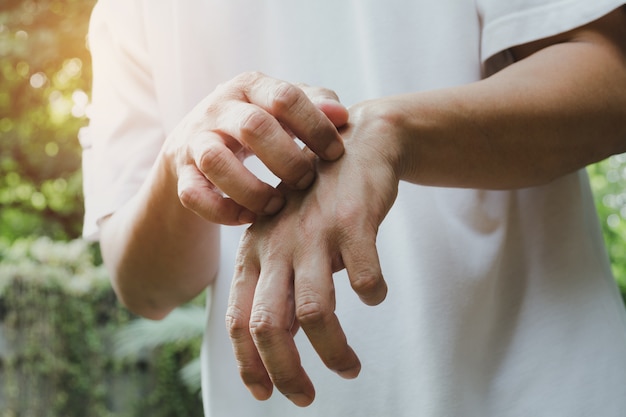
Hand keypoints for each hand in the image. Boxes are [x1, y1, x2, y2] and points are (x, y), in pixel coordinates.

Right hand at [162, 72, 347, 224]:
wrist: (198, 141)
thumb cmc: (260, 124)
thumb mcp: (284, 107)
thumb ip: (315, 104)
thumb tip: (342, 116)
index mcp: (250, 87)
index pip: (284, 97)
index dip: (315, 126)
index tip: (335, 153)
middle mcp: (219, 108)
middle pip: (253, 127)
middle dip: (287, 160)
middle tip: (306, 181)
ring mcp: (196, 140)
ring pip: (217, 161)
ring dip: (253, 190)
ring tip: (277, 205)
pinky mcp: (182, 173)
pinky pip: (194, 194)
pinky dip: (222, 211)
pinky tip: (249, 218)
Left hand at [226, 102, 400, 405]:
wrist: (355, 144)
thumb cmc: (318, 203)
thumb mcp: (286, 240)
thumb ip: (279, 285)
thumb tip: (283, 342)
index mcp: (256, 251)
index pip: (239, 318)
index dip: (248, 363)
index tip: (264, 394)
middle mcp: (278, 245)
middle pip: (270, 325)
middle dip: (286, 373)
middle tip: (305, 398)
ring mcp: (315, 233)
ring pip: (316, 312)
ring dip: (334, 351)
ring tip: (350, 367)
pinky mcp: (353, 222)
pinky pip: (364, 278)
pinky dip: (373, 294)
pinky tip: (377, 293)